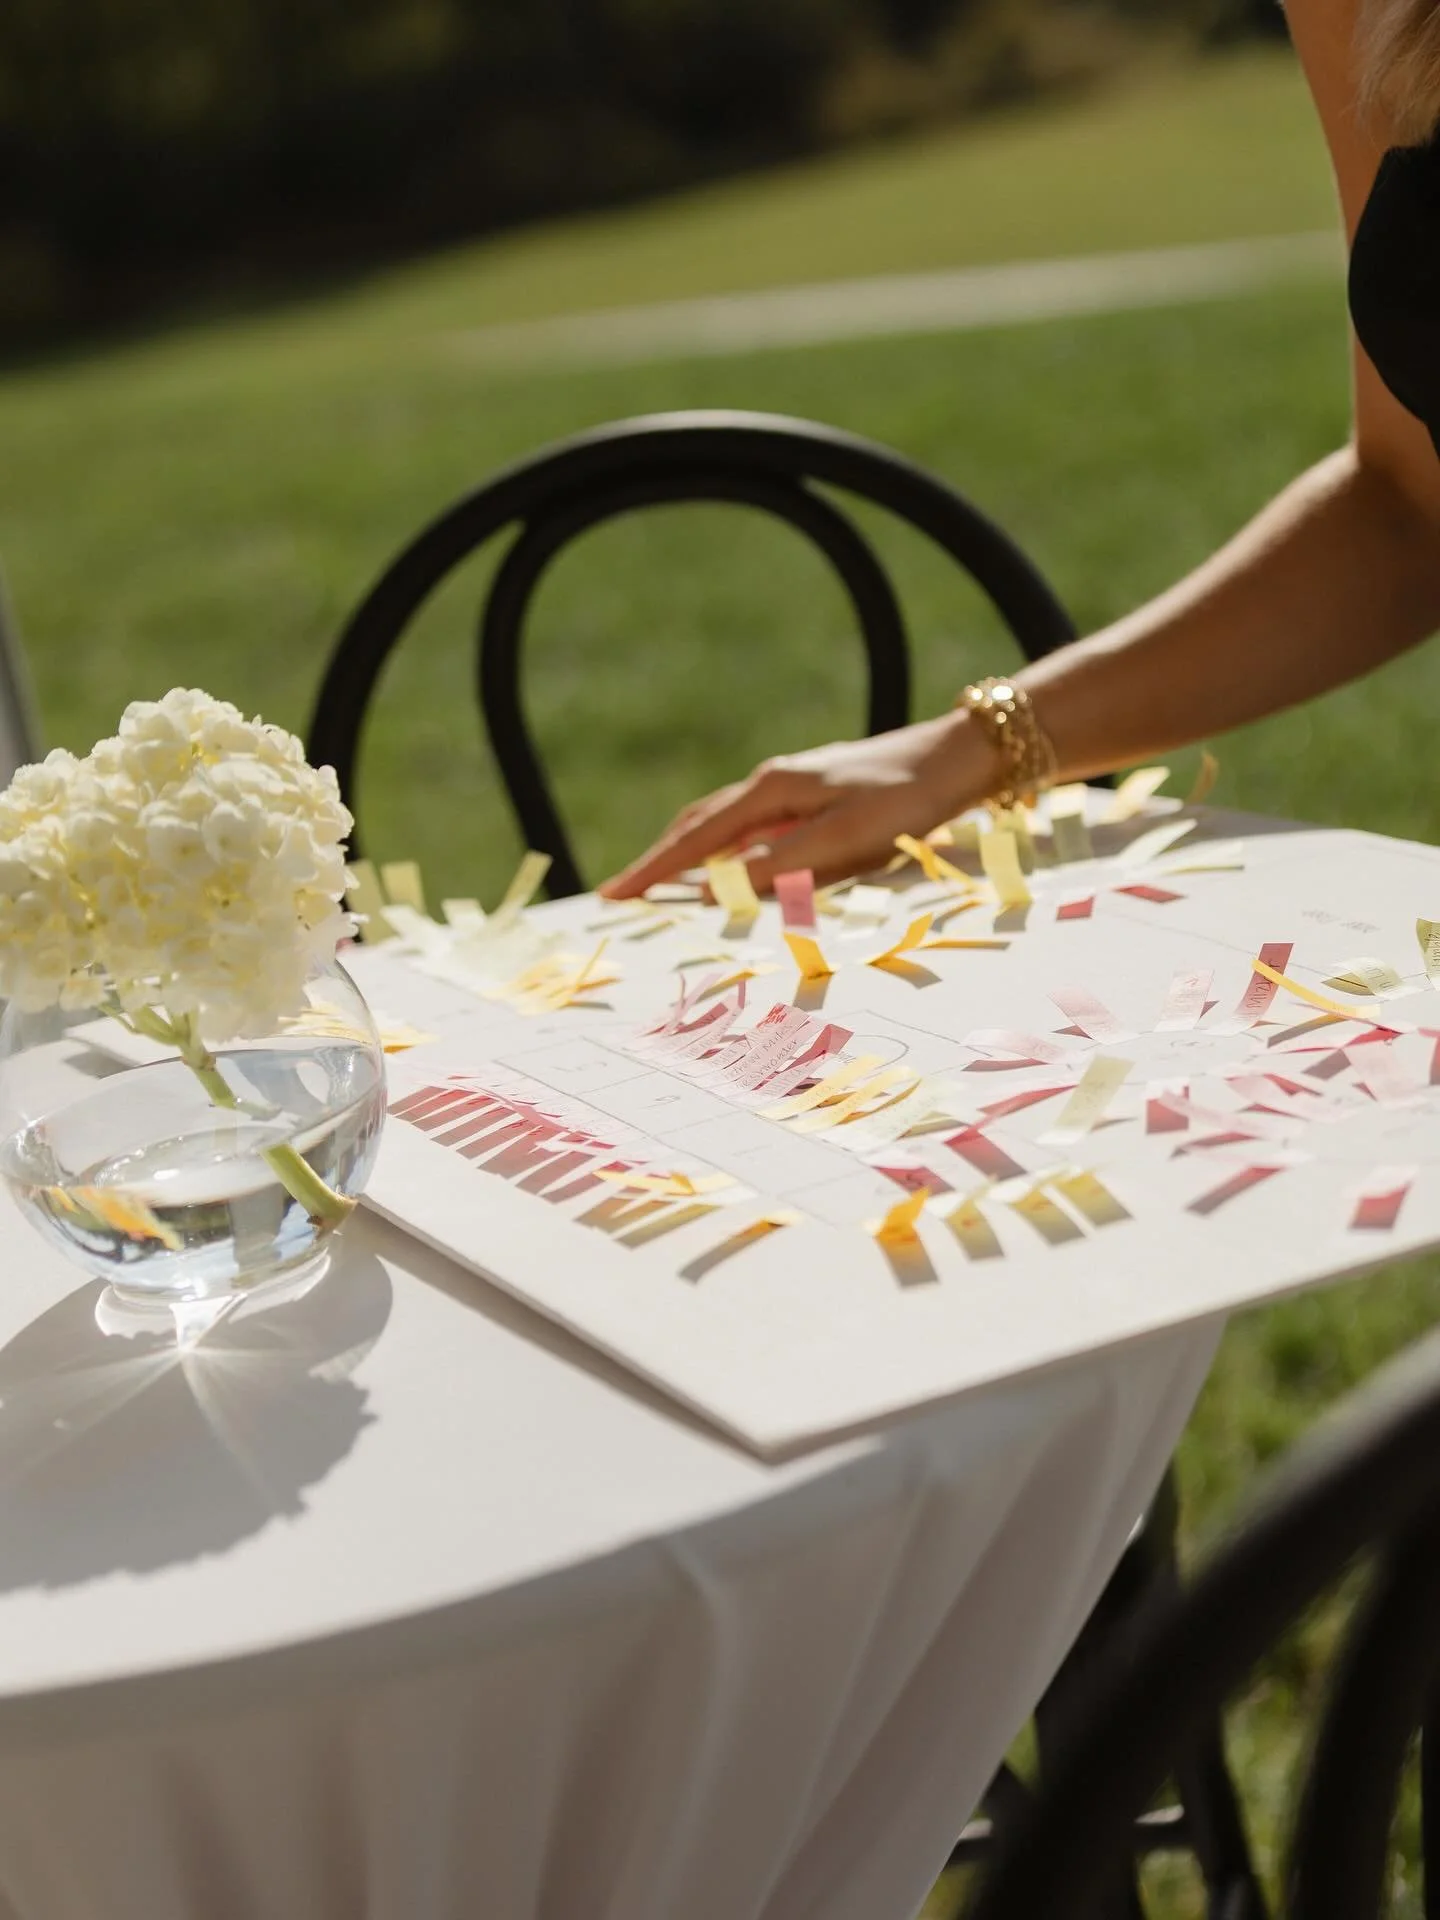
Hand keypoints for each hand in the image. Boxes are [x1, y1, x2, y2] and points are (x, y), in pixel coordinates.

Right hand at [598, 711, 995, 898]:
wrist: (954, 758)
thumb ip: (782, 865)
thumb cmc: (905, 799)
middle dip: (658, 861)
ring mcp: (790, 787)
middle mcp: (772, 784)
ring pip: (722, 823)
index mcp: (771, 790)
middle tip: (622, 894)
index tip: (615, 894)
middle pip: (698, 824)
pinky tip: (726, 866)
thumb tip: (716, 890)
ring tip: (657, 883)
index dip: (655, 870)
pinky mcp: (811, 797)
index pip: (696, 838)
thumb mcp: (844, 837)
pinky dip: (724, 849)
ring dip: (687, 854)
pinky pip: (751, 827)